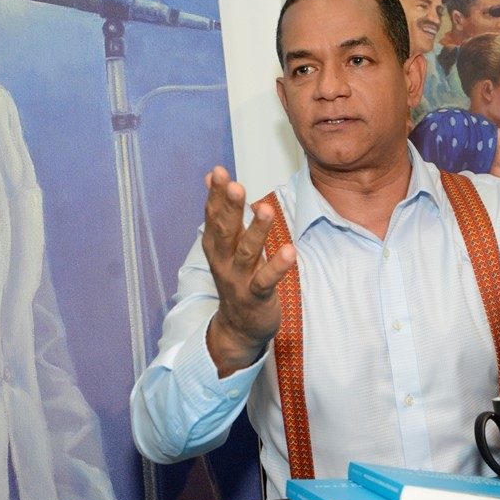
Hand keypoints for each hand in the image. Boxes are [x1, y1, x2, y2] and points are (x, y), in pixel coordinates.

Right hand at [202, 166, 295, 376]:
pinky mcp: (256, 297)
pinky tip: (289, 251)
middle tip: (234, 185)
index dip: (215, 195)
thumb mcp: (225, 244)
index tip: (218, 172)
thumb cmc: (236, 277)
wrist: (238, 327)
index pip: (213, 217)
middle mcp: (224, 262)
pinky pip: (266, 280)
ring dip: (256, 231)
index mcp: (216, 247)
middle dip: (229, 208)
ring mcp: (239, 280)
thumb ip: (221, 211)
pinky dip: (277, 266)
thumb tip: (210, 176)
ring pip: (247, 253)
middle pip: (225, 232)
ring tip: (265, 209)